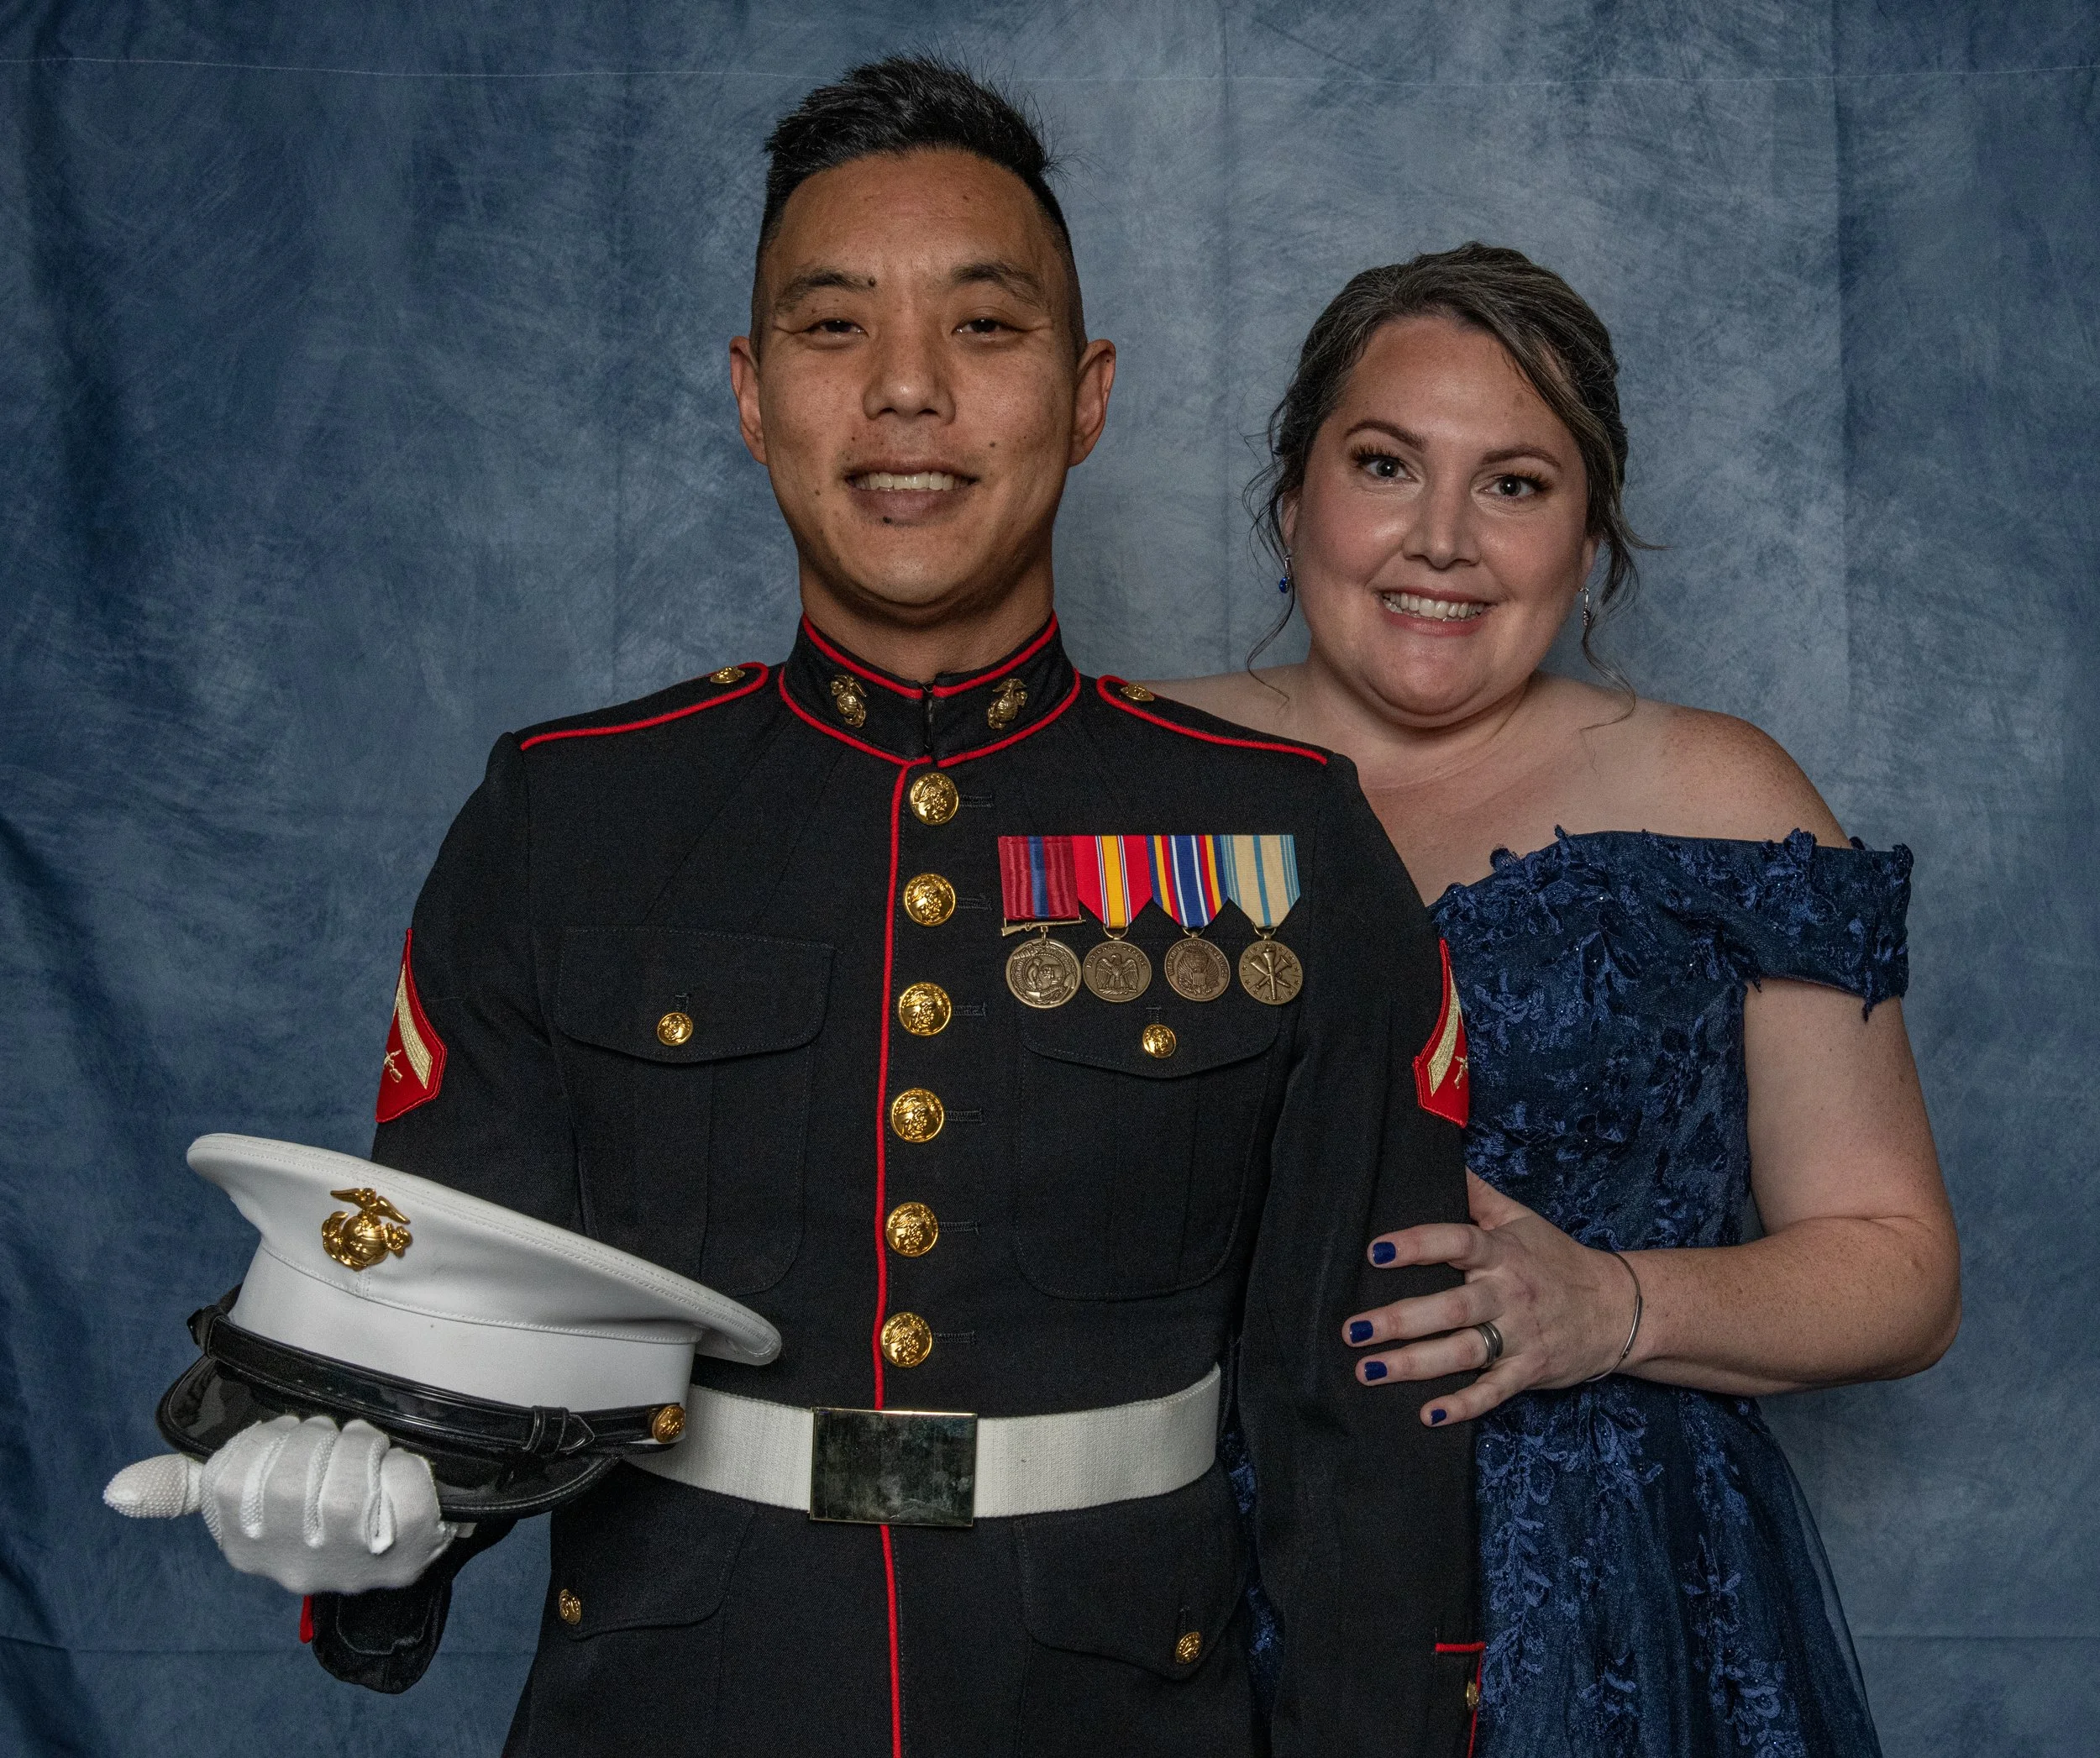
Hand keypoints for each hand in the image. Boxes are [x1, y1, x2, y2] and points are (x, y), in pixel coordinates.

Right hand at [104, 1414, 463, 1593]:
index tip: (289, 1441)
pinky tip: (393, 1471)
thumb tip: (116, 1491)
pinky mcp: (404, 1558)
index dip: (269, 1439)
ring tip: (361, 1451)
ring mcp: (347, 1567)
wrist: (397, 1527)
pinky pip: (403, 1491)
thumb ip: (181, 1485)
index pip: (233, 1474)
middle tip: (331, 1443)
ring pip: (347, 1481)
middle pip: (293, 1475)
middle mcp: (289, 1566)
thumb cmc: (312, 1495)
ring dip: (358, 1446)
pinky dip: (401, 1466)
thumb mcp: (242, 1483)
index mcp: (244, 1544)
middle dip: (316, 1438)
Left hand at [1345, 1173, 1642, 1424]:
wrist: (1619, 1308)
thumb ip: (1477, 1194)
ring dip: (1414, 1365)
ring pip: (1463, 1352)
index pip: (1456, 1242)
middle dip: (1399, 1320)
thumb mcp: (1521, 1218)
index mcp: (1502, 1254)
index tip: (1376, 1252)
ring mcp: (1520, 1336)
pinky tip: (1428, 1415)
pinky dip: (1463, 1406)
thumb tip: (1438, 1156)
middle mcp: (1508, 1295)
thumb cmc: (1559, 1260)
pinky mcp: (1530, 1372)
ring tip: (1368, 1371)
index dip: (1417, 1245)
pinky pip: (1494, 1392)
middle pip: (1450, 1308)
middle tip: (1353, 1330)